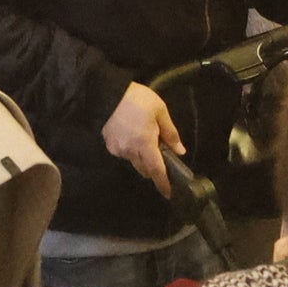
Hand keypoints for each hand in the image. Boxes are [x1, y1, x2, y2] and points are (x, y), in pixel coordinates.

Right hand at [102, 81, 183, 196]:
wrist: (107, 92)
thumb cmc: (137, 100)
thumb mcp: (160, 110)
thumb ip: (170, 133)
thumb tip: (180, 151)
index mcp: (145, 144)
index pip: (157, 170)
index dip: (163, 183)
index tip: (168, 194)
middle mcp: (130, 151)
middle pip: (145, 169)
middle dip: (154, 168)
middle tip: (160, 154)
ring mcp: (118, 149)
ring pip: (134, 161)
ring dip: (141, 158)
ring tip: (144, 139)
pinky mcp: (109, 145)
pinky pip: (124, 153)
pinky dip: (130, 149)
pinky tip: (131, 135)